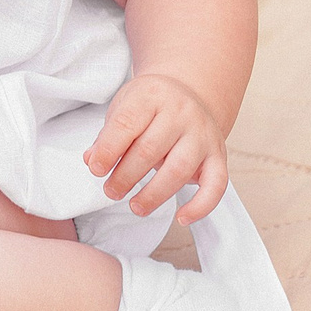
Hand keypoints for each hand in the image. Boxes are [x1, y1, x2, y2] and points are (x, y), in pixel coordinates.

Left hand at [83, 73, 228, 224]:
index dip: (108, 150)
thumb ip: (108, 135)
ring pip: (179, 169)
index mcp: (152, 96)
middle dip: (125, 176)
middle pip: (150, 149)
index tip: (96, 169)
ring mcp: (202, 134)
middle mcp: (181, 112)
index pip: (126, 123)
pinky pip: (216, 184)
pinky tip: (182, 217)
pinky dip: (200, 206)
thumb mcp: (124, 107)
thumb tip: (92, 160)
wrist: (191, 92)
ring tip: (135, 206)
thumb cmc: (151, 106)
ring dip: (153, 194)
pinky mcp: (218, 155)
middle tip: (111, 191)